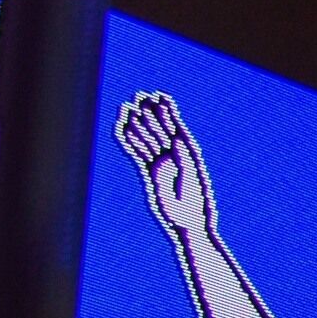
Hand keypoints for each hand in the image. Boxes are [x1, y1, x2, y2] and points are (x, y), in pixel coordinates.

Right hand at [115, 91, 213, 236]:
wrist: (187, 221)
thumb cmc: (195, 202)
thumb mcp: (191, 177)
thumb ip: (185, 157)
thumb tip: (178, 138)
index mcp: (188, 153)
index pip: (176, 127)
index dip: (168, 111)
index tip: (160, 96)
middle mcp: (174, 156)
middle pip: (159, 130)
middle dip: (150, 113)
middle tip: (140, 96)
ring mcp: (161, 164)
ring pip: (146, 139)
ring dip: (137, 124)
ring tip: (126, 108)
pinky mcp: (151, 173)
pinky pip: (138, 153)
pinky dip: (130, 141)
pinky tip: (122, 129)